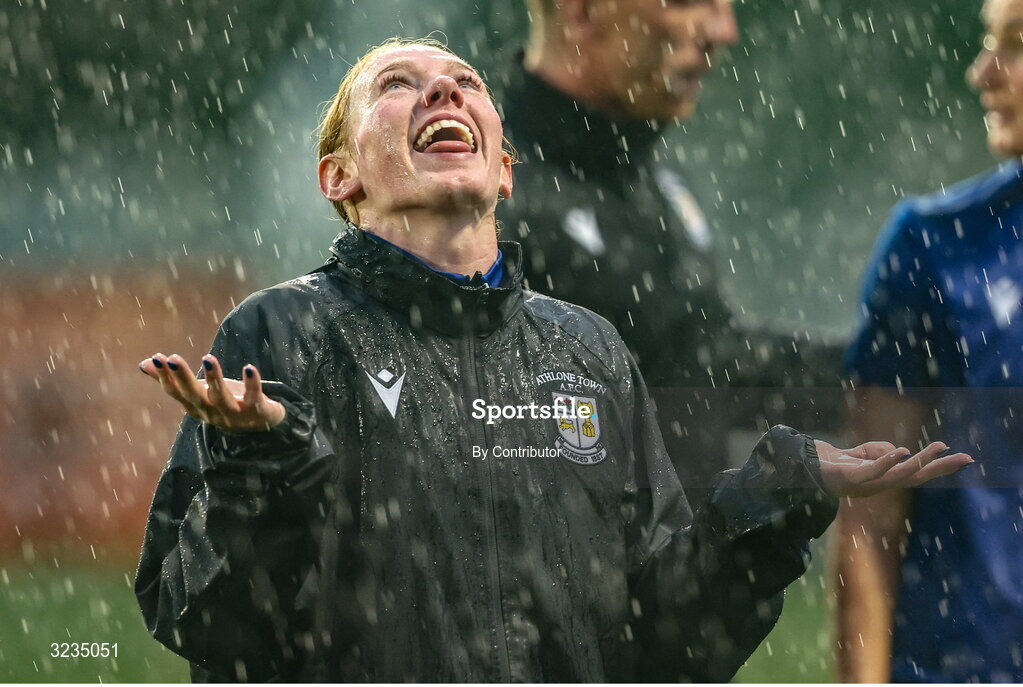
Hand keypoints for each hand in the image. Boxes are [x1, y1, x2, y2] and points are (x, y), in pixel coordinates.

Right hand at [139, 353, 285, 430]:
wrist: (263, 422)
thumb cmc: (227, 402)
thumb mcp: (200, 390)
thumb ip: (174, 379)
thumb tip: (143, 364)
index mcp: (197, 407)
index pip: (177, 393)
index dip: (165, 377)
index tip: (156, 358)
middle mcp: (212, 413)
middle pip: (195, 395)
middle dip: (183, 377)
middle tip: (173, 358)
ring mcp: (234, 415)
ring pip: (221, 398)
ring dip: (214, 379)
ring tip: (208, 358)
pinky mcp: (256, 412)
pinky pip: (253, 398)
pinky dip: (252, 384)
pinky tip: (249, 368)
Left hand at [814, 440, 972, 496]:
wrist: (805, 465)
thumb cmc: (836, 461)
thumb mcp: (863, 452)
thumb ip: (881, 450)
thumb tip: (900, 452)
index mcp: (885, 480)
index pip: (917, 473)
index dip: (939, 467)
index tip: (964, 458)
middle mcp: (879, 485)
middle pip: (916, 477)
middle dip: (941, 468)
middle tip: (965, 457)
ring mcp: (865, 483)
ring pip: (899, 475)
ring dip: (920, 461)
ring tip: (938, 447)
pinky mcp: (849, 477)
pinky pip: (872, 471)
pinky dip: (887, 461)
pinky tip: (900, 452)